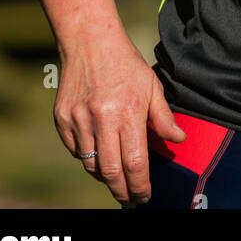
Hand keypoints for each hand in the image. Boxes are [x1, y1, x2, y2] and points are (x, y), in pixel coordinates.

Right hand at [53, 31, 186, 205]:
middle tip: (130, 200)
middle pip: (111, 172)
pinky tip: (99, 155)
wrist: (89, 41)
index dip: (140, 186)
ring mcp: (79, 120)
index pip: (135, 163)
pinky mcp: (62, 119)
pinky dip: (87, 158)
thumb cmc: (125, 63)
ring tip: (116, 178)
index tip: (144, 196)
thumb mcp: (151, 85)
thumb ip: (163, 116)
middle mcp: (101, 118)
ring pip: (91, 165)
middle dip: (122, 192)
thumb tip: (178, 140)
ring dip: (105, 177)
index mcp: (128, 112)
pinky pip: (75, 151)